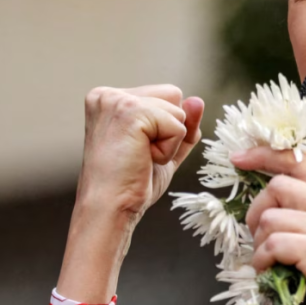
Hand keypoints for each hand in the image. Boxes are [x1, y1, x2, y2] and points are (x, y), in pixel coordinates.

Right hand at [57, 84, 204, 303]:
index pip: (166, 95)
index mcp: (110, 98)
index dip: (165, 127)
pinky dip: (169, 150)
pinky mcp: (131, 112)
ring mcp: (117, 100)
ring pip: (178, 110)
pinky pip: (178, 126)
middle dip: (169, 130)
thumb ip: (182, 124)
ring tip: (140, 157)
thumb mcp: (163, 147)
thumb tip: (197, 100)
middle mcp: (109, 94)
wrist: (110, 210)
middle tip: (139, 155)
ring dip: (170, 142)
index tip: (137, 150)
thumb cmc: (129, 184)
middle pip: (173, 95)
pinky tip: (143, 160)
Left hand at [231, 148, 305, 304]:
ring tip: (276, 262)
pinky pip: (272, 244)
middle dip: (258, 213)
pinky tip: (273, 272)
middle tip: (264, 240)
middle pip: (278, 187)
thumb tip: (265, 179)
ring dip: (261, 244)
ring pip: (270, 218)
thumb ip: (305, 204)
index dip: (265, 156)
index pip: (300, 159)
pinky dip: (262, 261)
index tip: (239, 158)